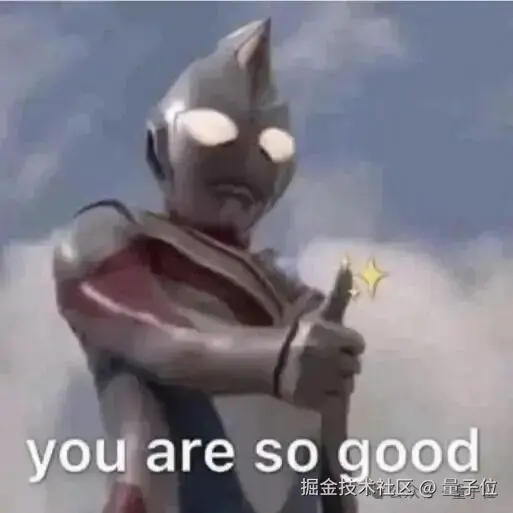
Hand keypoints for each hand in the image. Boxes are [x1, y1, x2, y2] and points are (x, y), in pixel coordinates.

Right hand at [277, 264, 364, 409]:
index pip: (358, 344)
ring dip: (338, 380)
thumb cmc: (295, 333)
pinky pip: (336, 401)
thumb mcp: (318, 313)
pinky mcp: (316, 400)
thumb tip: (348, 263)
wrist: (267, 360)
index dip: (347, 344)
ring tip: (322, 375)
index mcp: (330, 336)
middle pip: (354, 365)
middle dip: (343, 362)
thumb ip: (338, 293)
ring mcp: (323, 382)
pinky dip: (329, 396)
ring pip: (348, 385)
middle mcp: (329, 358)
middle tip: (325, 360)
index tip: (334, 344)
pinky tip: (317, 387)